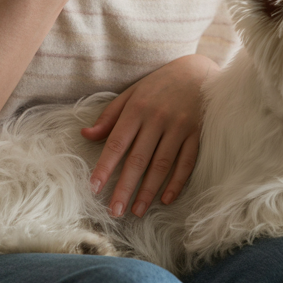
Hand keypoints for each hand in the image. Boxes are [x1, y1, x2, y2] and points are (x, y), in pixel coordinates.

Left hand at [81, 54, 216, 216]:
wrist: (197, 71)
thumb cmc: (158, 85)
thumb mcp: (131, 94)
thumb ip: (109, 117)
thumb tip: (85, 135)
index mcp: (137, 108)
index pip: (116, 143)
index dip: (105, 166)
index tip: (94, 187)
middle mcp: (158, 118)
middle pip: (138, 159)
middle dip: (125, 187)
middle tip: (115, 211)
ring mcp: (179, 127)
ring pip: (161, 165)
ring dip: (149, 191)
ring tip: (137, 210)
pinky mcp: (196, 134)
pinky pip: (186, 162)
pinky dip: (176, 183)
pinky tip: (166, 199)